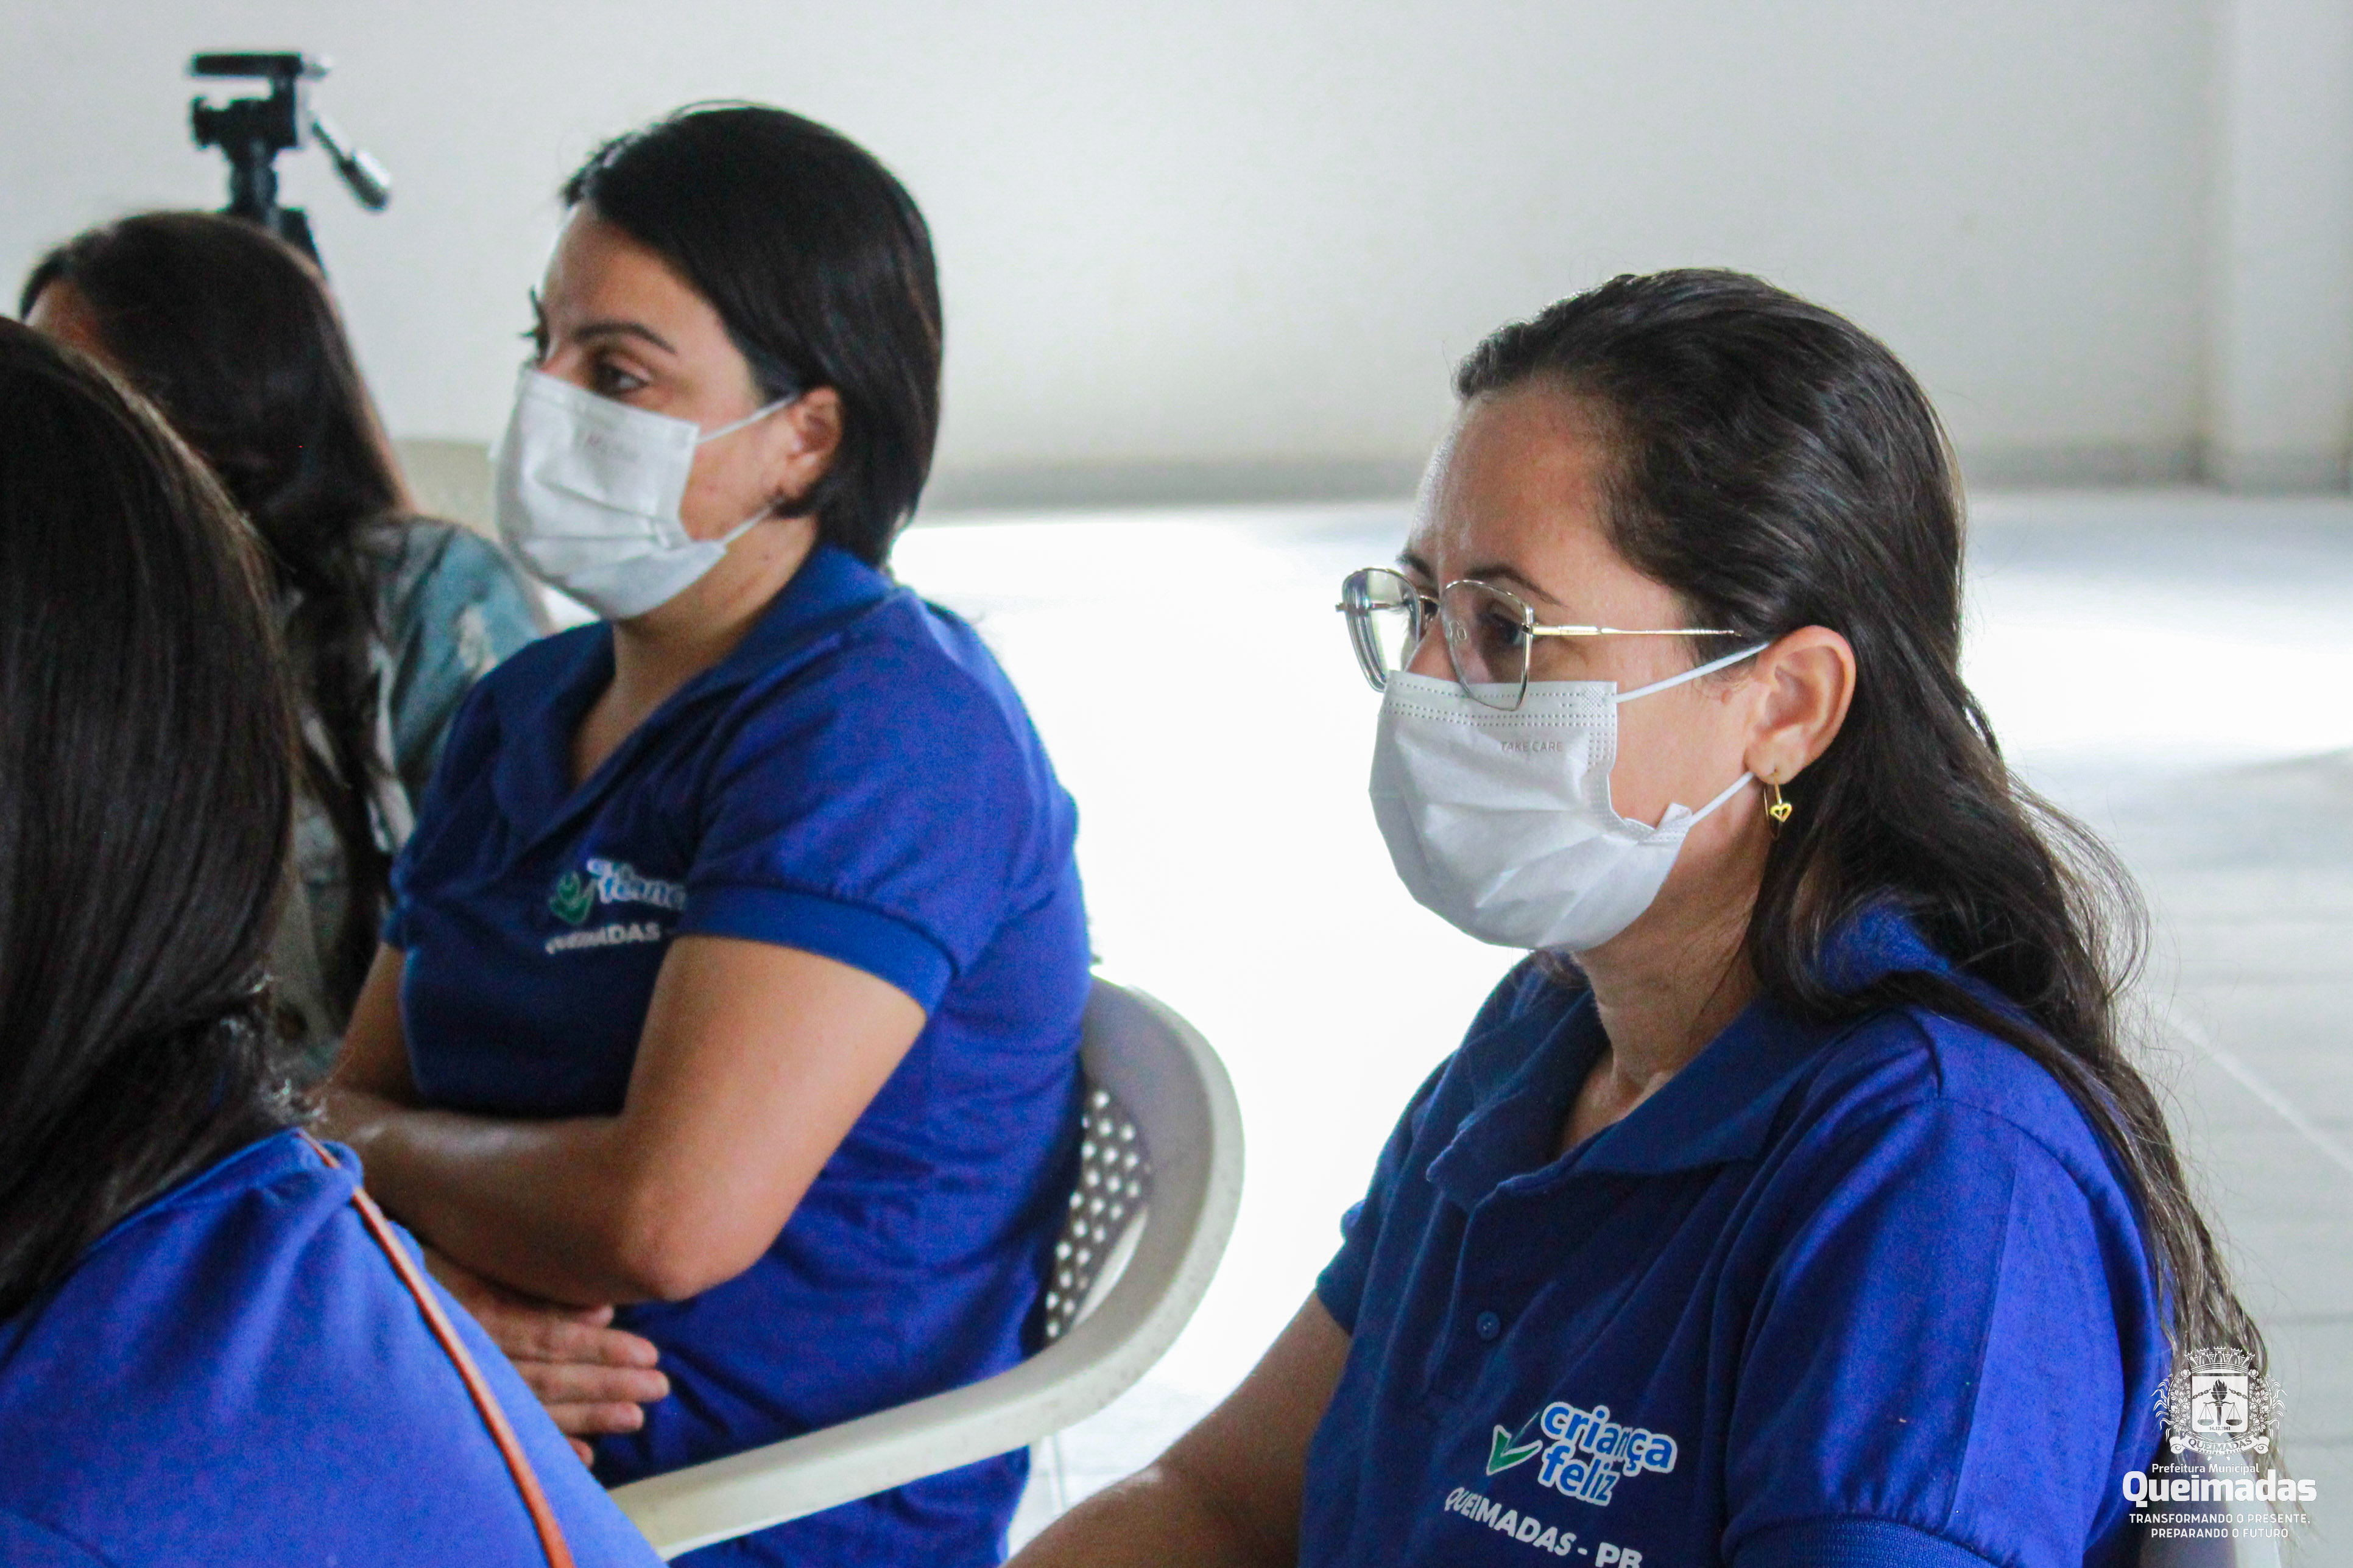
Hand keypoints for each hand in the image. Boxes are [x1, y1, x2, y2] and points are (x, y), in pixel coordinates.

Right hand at [427, 1248, 669, 1463]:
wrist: (336, 1288)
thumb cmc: (411, 1258)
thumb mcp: (464, 1254)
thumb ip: (528, 1283)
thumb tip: (600, 1310)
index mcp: (467, 1307)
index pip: (545, 1334)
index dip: (599, 1348)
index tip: (648, 1355)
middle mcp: (458, 1350)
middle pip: (545, 1375)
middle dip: (606, 1385)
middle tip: (658, 1389)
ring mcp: (446, 1381)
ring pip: (528, 1405)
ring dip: (586, 1415)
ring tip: (634, 1419)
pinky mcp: (437, 1405)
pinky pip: (498, 1430)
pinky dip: (544, 1444)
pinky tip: (583, 1457)